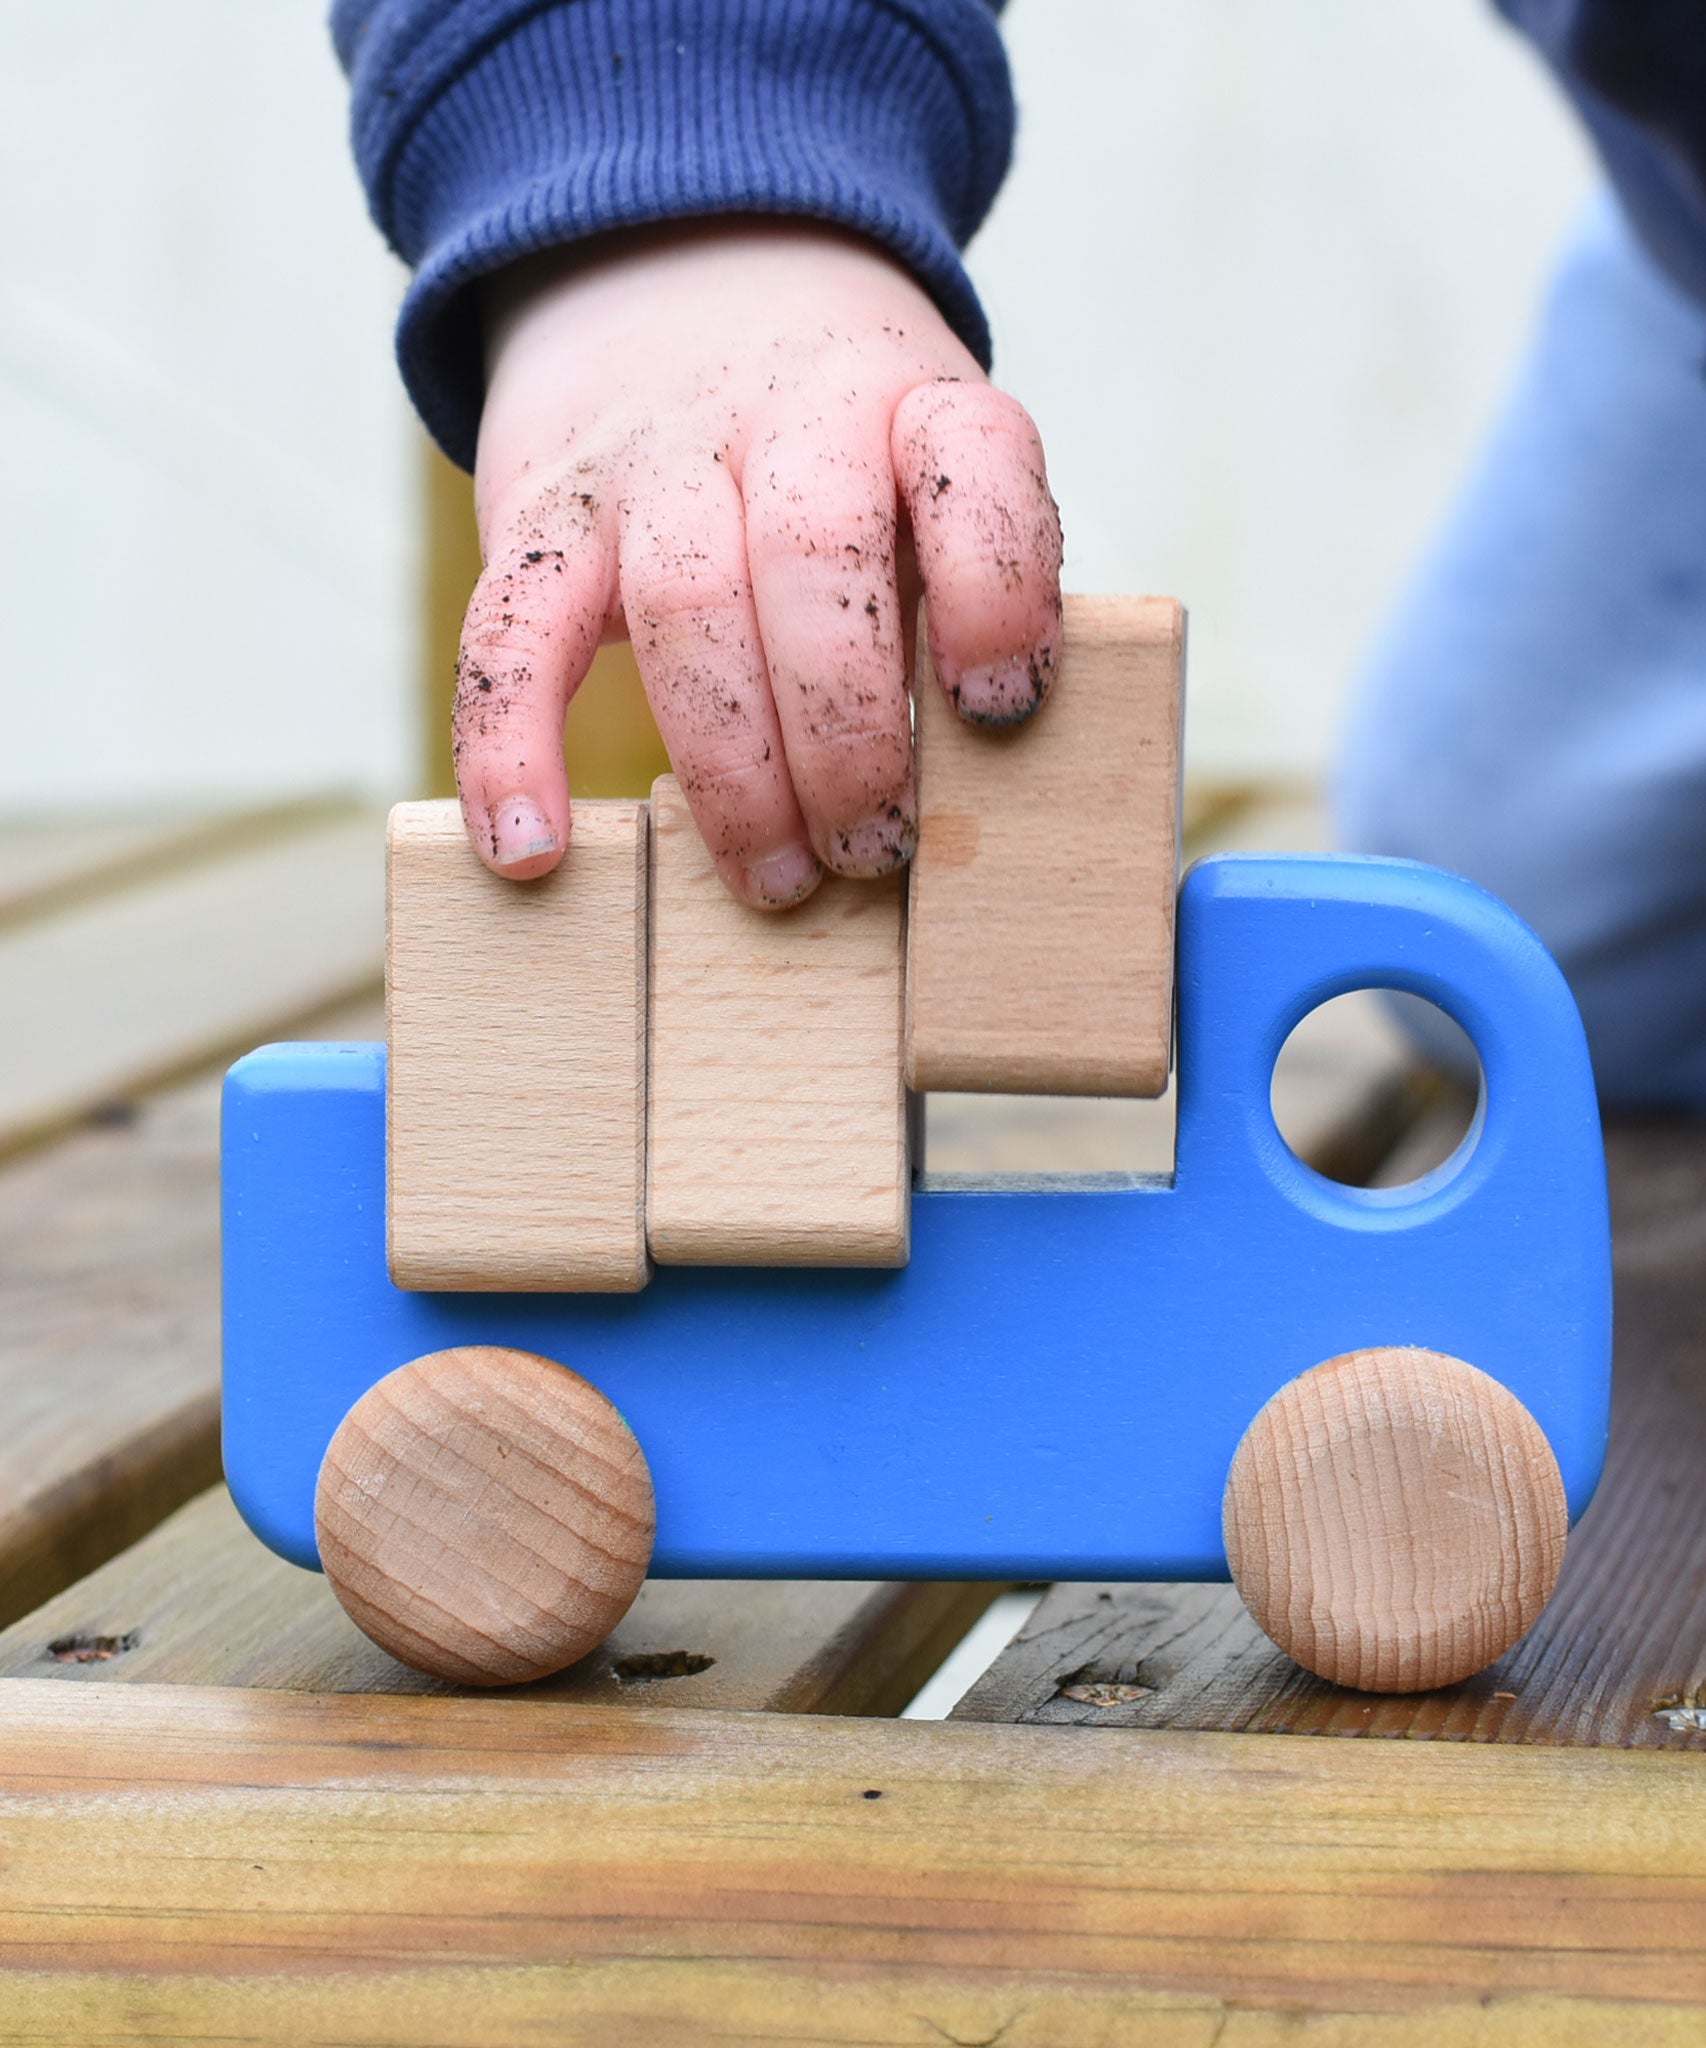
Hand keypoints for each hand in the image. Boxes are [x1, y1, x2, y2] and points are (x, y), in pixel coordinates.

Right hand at [456, 222, 1062, 904]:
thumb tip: (972, 790)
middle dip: (847, 731)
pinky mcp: (542, 515)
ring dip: (731, 769)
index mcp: (909, 404)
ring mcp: (653, 459)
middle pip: (812, 553)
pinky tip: (533, 850)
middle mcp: (785, 413)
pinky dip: (510, 747)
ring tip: (772, 881)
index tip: (1000, 708)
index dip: (995, 588)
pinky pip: (512, 631)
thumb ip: (952, 599)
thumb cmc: (842, 456)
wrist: (679, 279)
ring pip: (683, 602)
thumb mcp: (925, 481)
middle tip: (871, 850)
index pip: (971, 462)